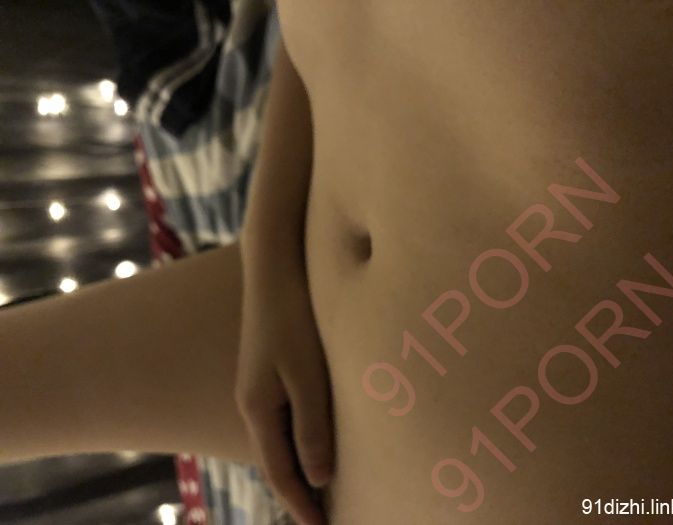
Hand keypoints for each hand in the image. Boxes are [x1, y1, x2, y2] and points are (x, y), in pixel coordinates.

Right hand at [236, 261, 333, 524]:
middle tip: (322, 517)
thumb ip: (313, 427)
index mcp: (258, 410)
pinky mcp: (269, 372)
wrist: (274, 269)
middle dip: (298, 493)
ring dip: (297, 467)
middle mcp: (252, 403)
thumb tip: (320, 477)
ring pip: (278, 441)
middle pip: (275, 461)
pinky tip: (312, 441)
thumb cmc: (294, 320)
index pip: (280, 472)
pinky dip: (297, 441)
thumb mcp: (308, 376)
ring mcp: (258, 388)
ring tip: (321, 489)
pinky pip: (282, 420)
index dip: (301, 505)